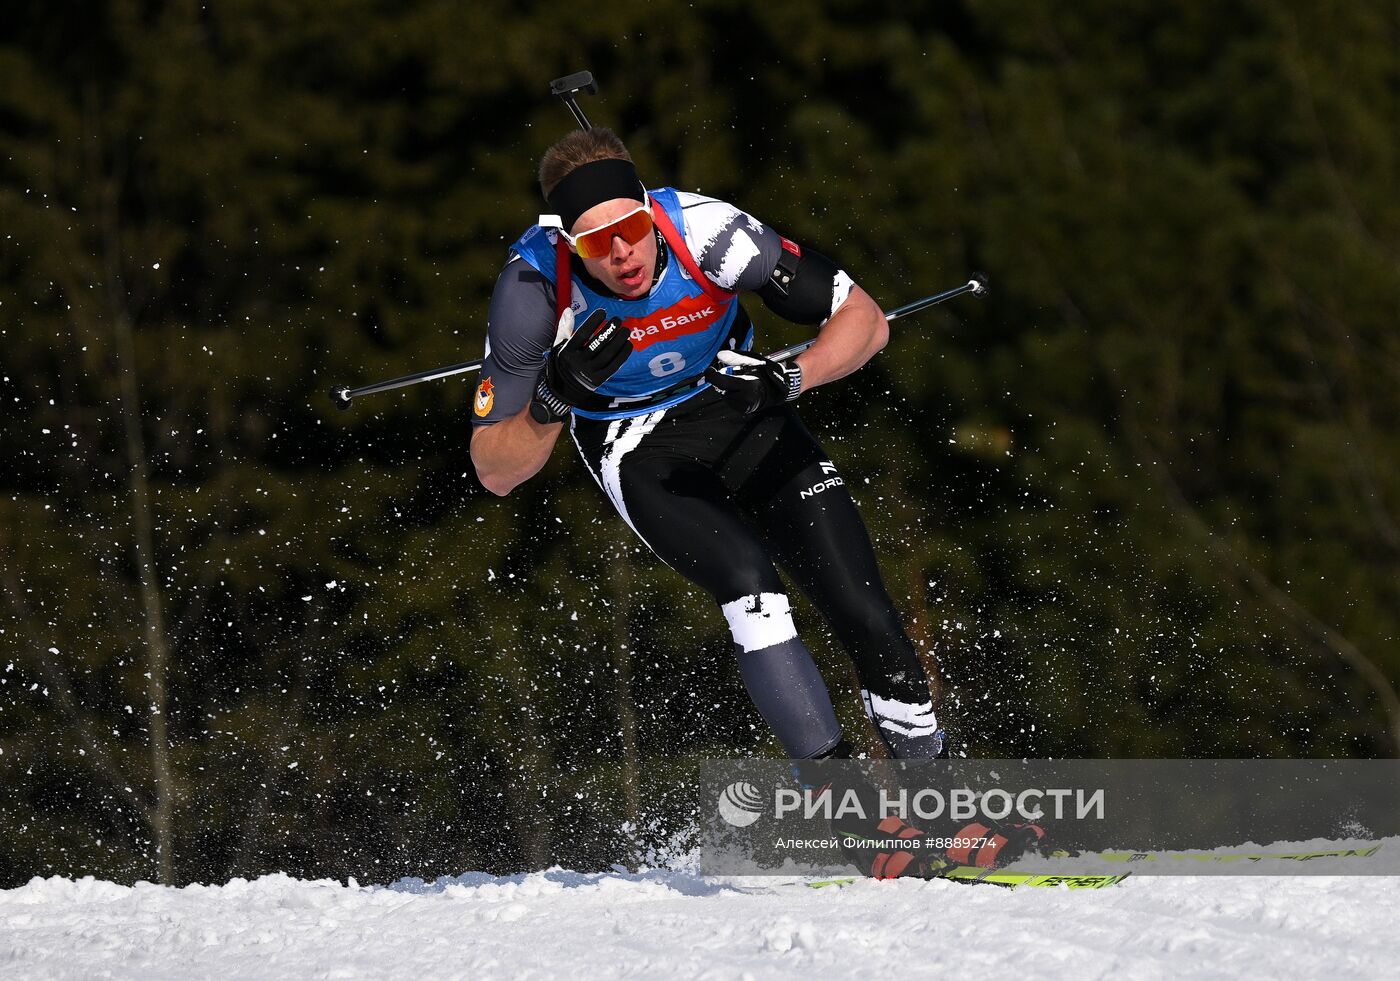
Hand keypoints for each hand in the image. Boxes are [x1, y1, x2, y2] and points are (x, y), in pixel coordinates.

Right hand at [532, 308, 630, 422]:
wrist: (563, 391)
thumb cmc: (562, 362)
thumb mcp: (559, 346)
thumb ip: (565, 328)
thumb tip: (569, 309)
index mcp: (567, 352)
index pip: (582, 334)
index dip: (593, 322)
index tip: (603, 312)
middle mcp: (577, 363)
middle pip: (597, 343)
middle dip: (609, 330)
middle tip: (618, 320)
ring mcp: (588, 373)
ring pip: (607, 354)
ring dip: (619, 341)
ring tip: (626, 331)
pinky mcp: (598, 381)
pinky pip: (613, 366)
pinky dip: (622, 355)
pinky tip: (628, 345)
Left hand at [704, 349, 802, 414]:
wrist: (778, 391)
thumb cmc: (767, 374)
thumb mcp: (754, 361)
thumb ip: (736, 358)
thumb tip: (720, 355)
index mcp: (748, 385)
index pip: (722, 382)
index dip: (712, 375)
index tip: (710, 369)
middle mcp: (744, 398)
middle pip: (722, 388)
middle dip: (722, 379)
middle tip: (730, 373)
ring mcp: (743, 406)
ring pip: (724, 394)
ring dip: (728, 387)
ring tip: (741, 382)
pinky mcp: (742, 410)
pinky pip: (729, 399)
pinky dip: (732, 393)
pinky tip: (742, 390)